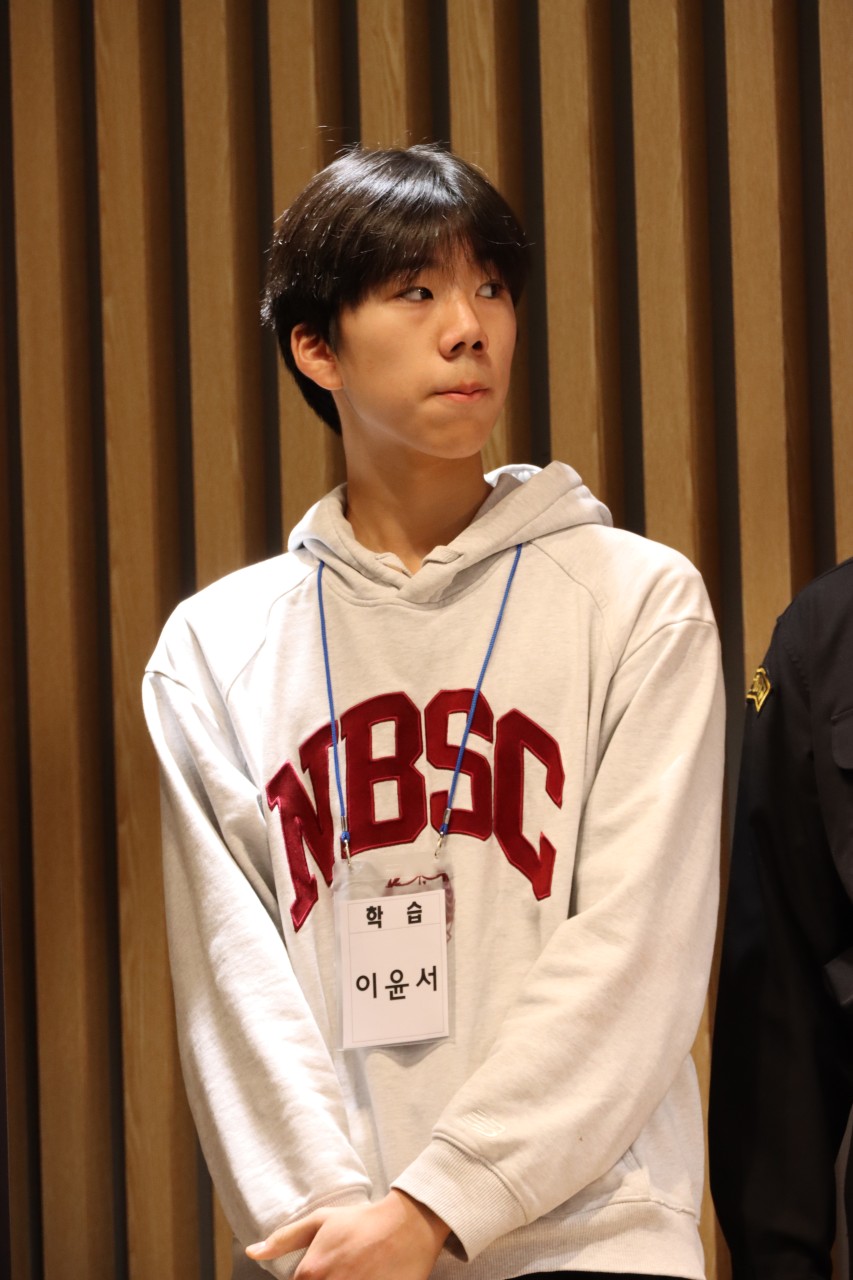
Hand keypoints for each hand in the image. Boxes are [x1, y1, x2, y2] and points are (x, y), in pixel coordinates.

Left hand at [245, 1189, 448, 1278]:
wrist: (408, 1224)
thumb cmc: (362, 1222)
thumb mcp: (321, 1220)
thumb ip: (284, 1238)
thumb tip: (253, 1251)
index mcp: (312, 1271)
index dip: (309, 1279)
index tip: (324, 1269)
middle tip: (343, 1269)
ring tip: (355, 1272)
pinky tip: (366, 1277)